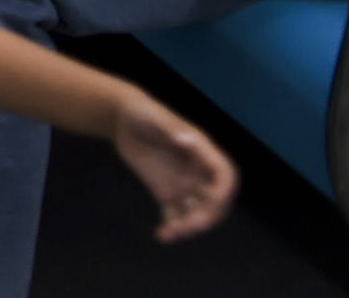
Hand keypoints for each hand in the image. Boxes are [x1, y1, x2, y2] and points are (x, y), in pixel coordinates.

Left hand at [112, 87, 238, 240]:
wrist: (124, 120)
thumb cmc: (143, 113)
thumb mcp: (154, 117)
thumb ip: (170, 128)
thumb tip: (187, 139)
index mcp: (204, 153)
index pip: (224, 176)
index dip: (224, 190)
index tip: (215, 200)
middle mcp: (199, 172)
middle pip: (214, 202)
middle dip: (206, 216)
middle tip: (187, 226)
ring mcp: (186, 185)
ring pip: (196, 213)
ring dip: (188, 226)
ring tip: (169, 233)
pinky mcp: (169, 194)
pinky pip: (176, 216)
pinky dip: (172, 227)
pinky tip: (161, 235)